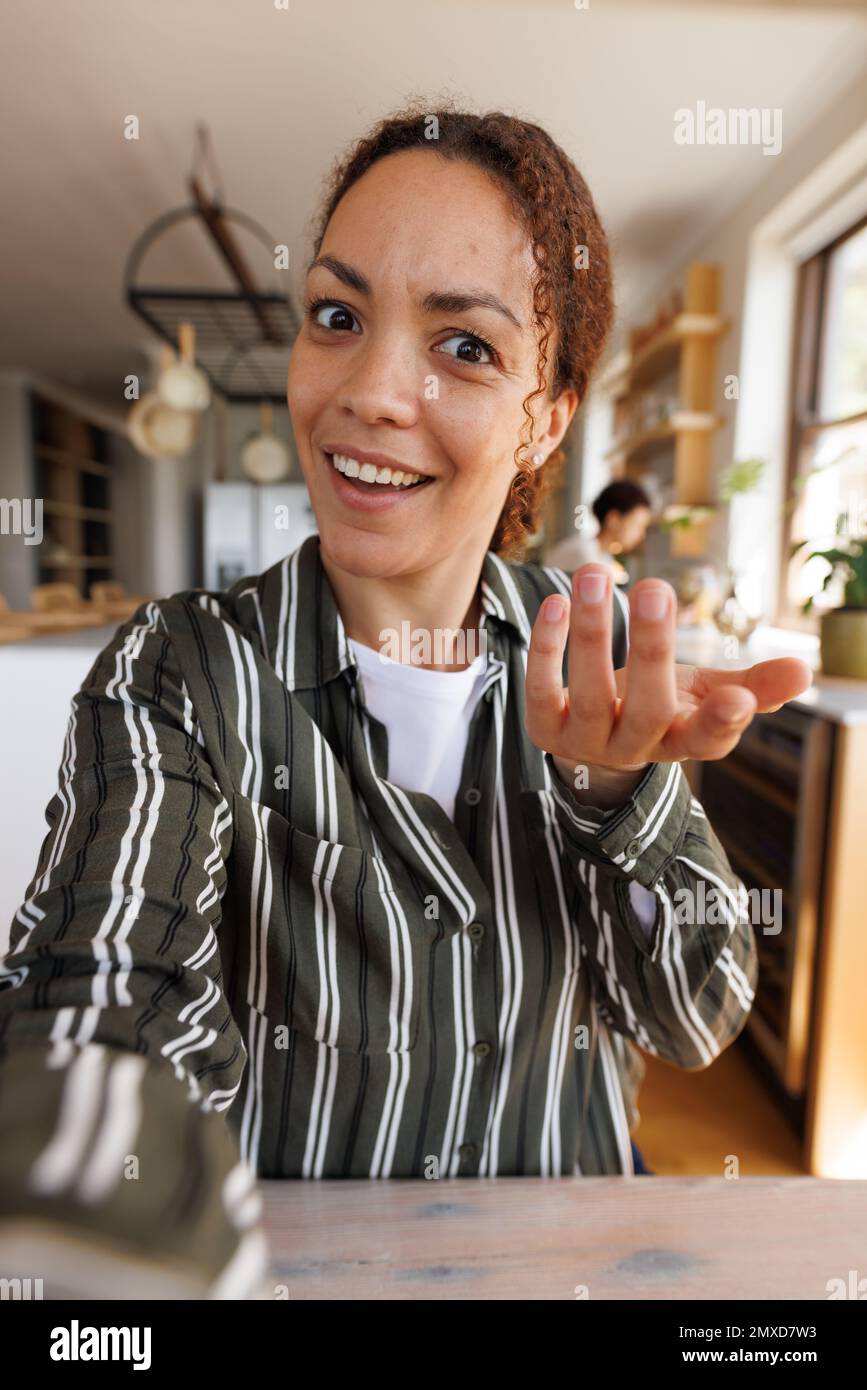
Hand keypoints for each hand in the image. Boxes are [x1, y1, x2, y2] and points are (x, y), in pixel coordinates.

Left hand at [526, 565, 812, 789]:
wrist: (596, 739)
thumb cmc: (665, 704)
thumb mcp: (709, 693)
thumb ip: (757, 684)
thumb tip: (806, 670)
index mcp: (685, 741)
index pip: (709, 740)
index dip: (722, 722)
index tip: (739, 698)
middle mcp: (635, 748)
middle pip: (647, 709)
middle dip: (651, 649)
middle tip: (657, 587)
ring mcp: (586, 742)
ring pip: (589, 694)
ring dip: (591, 632)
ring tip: (595, 574)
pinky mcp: (544, 729)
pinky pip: (540, 689)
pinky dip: (546, 647)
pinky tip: (555, 603)